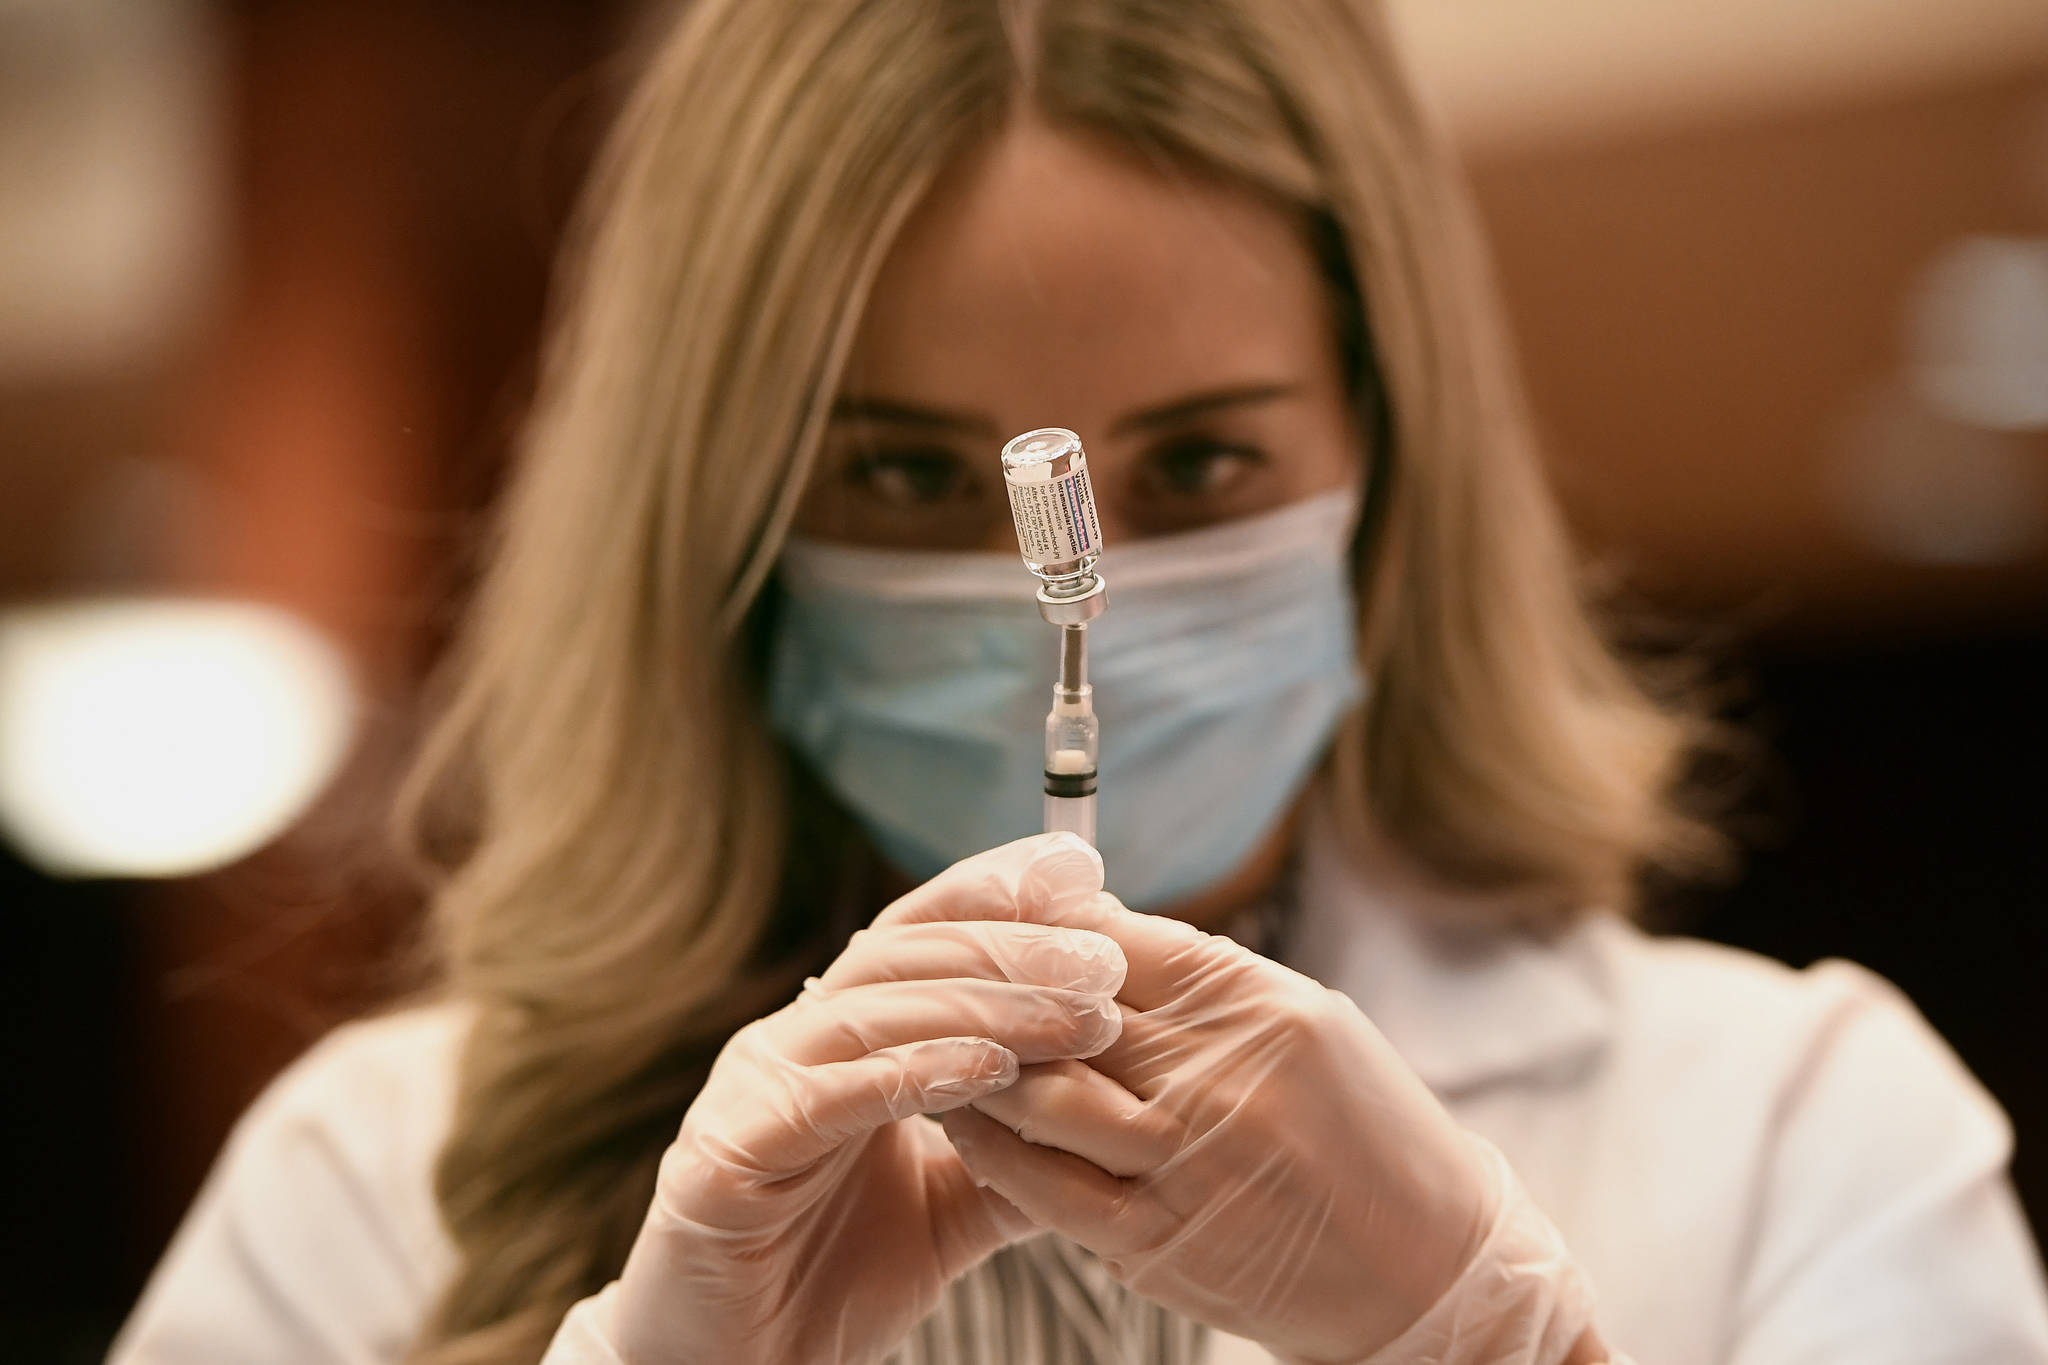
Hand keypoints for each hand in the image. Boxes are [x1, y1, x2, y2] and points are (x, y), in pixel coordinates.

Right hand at [602, 834, 1123, 1364]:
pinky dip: (912, 1074)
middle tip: (1101, 958)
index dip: (993, 891)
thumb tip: (1113, 1113)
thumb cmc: (831, 1278)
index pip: (919, 931)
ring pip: (874, 1011)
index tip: (1081, 872)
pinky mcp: (729, 1150)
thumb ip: (1018, 1154)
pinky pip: (828, 1095)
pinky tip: (990, 1074)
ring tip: (1076, 1019)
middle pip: (904, 954)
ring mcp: (755, 1087)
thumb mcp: (953, 1207)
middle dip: (1011, 945)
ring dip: (984, 1007)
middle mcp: (793, 1040)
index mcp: (840, 1035)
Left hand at [924, 897, 1507, 1364]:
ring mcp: (1188, 1162)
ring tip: (941, 1044)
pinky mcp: (1160, 1240)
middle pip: (1070, 1011)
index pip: (1121, 941)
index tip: (1007, 915)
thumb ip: (1204, 984)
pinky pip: (1048, 1185)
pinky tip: (963, 1121)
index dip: (1051, 926)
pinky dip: (994, 1149)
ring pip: (1044, 1094)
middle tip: (942, 972)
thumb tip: (1097, 935)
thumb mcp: (1307, 1025)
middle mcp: (1221, 1075)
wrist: (1430, 1271)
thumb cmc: (1370, 1134)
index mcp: (1260, 1007)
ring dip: (982, 1065)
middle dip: (999, 989)